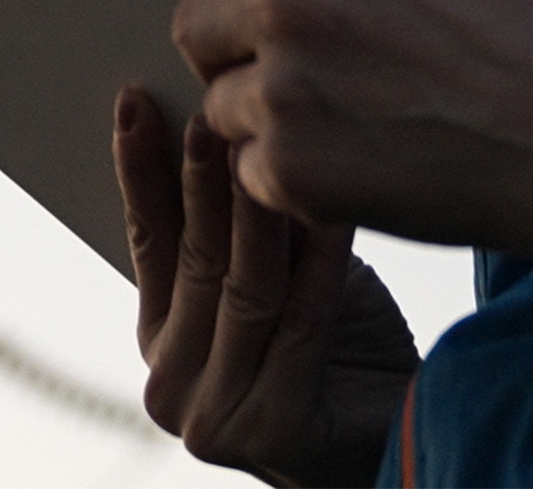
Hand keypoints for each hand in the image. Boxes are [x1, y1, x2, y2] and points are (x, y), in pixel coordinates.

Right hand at [115, 82, 418, 485]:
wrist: (397, 434)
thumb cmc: (340, 342)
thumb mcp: (283, 271)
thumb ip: (251, 224)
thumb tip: (234, 117)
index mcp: (161, 337)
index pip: (145, 239)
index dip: (139, 168)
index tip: (135, 98)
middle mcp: (171, 382)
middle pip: (194, 257)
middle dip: (201, 176)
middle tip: (210, 105)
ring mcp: (215, 415)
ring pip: (244, 285)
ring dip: (259, 207)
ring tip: (269, 137)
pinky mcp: (273, 429)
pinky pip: (303, 321)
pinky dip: (323, 258)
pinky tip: (333, 204)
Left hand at [165, 0, 532, 273]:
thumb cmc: (521, 34)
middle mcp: (291, 9)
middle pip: (194, 20)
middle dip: (227, 38)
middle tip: (283, 62)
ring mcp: (285, 94)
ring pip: (218, 101)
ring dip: (260, 112)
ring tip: (337, 118)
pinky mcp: (291, 173)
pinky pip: (247, 170)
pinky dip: (288, 175)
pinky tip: (351, 165)